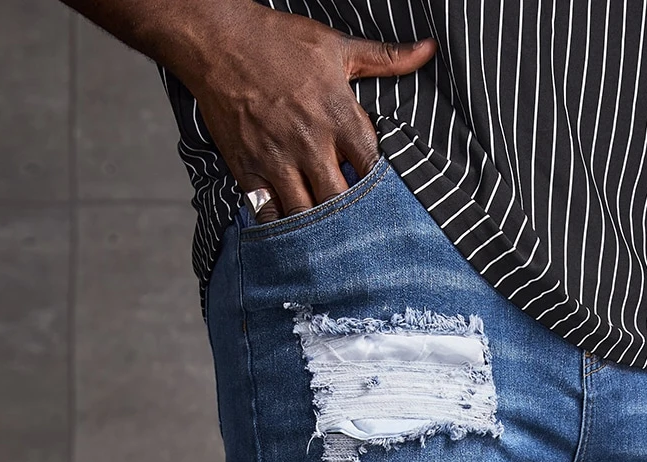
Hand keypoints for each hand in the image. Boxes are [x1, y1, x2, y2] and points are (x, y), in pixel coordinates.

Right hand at [177, 7, 434, 217]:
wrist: (218, 39)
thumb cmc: (277, 41)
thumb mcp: (336, 47)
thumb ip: (385, 57)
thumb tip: (428, 51)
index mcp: (338, 116)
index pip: (372, 169)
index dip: (380, 190)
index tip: (382, 199)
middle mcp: (311, 143)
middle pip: (342, 201)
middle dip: (350, 216)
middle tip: (357, 228)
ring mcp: (278, 159)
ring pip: (307, 214)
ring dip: (319, 227)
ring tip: (328, 236)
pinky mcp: (248, 169)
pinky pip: (269, 214)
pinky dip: (281, 227)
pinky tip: (292, 231)